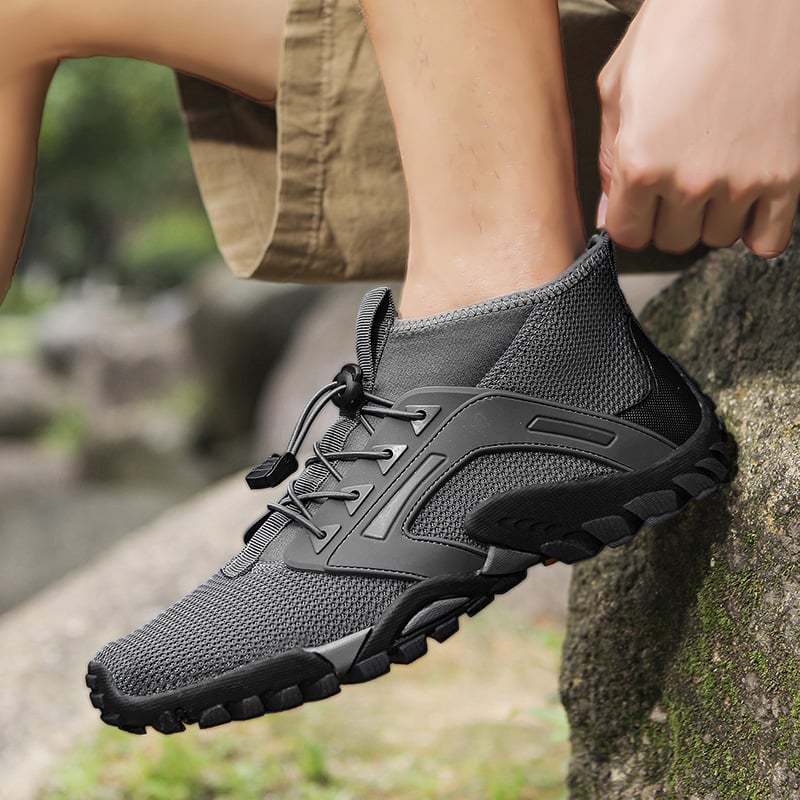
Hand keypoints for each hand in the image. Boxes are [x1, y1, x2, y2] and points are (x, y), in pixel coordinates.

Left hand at [596, 0, 799, 256]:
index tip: (640, 203)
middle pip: (672, 240)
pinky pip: (769, 240)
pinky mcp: (787, 174)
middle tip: (679, 178)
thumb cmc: (681, 24)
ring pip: (716, 237)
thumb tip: (606, 216)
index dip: (631, 218)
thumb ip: (608, 160)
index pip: (628, 235)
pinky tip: (749, 196)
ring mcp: (741, 180)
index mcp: (641, 162)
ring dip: (713, 215)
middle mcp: (689, 180)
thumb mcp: (618, 87)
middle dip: (669, 215)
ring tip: (717, 170)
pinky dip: (757, 226)